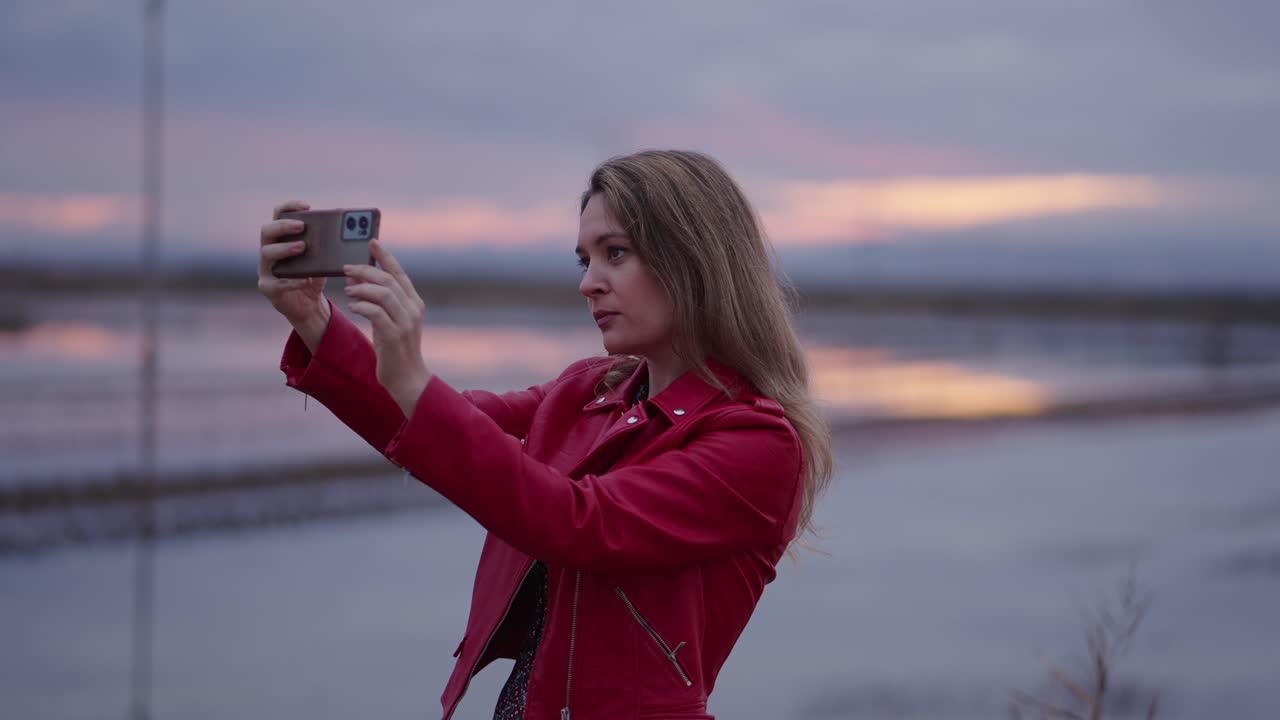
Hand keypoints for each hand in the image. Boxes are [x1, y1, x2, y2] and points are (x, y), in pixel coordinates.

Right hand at [258, 200, 328, 327]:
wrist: (308, 306)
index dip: (289, 207)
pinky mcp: (268, 288)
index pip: (278, 215)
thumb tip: (347, 234)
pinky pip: (276, 282)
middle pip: (267, 230)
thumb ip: (327, 247)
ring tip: (303, 247)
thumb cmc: (314, 277)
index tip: (306, 206)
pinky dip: (292, 280)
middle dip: (283, 225)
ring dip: (285, 248)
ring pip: (266, 252)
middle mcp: (269, 250)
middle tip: (302, 226)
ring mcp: (265, 269)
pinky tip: (306, 279)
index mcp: (280, 239)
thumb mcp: (322, 260)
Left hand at [343, 239, 432, 414]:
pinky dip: (363, 306)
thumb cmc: (394, 348)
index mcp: (414, 303)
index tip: (371, 241)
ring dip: (363, 288)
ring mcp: (406, 323)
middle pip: (389, 280)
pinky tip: (353, 306)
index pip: (399, 273)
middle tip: (346, 267)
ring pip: (384, 293)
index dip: (385, 256)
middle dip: (366, 270)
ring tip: (348, 289)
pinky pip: (376, 313)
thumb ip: (375, 298)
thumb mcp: (386, 319)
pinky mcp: (394, 336)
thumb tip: (356, 275)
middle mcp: (413, 309)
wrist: (407, 378)